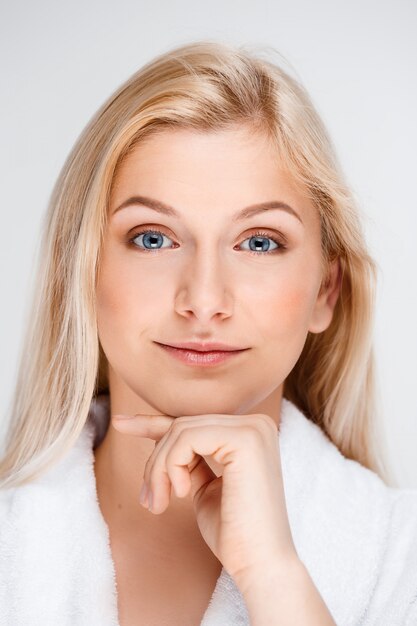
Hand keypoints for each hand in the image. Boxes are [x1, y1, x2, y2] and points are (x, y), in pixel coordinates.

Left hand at [111, 410, 298, 588]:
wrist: (260, 565)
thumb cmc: (233, 533)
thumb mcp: (201, 484)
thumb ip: (187, 457)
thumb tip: (153, 431)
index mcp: (250, 432)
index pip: (191, 423)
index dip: (152, 423)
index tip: (119, 422)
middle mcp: (256, 423)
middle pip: (182, 426)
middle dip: (155, 462)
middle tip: (150, 500)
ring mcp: (253, 429)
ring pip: (179, 431)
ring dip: (159, 469)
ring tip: (159, 503)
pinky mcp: (245, 439)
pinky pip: (186, 439)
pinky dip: (171, 467)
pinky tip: (182, 493)